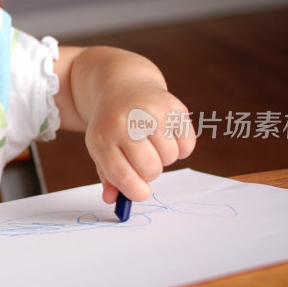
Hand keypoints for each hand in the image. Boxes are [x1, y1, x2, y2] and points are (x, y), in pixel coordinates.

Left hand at [85, 81, 195, 202]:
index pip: (122, 176)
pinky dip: (181, 147)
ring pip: (170, 157)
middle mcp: (126, 124)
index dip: (135, 191)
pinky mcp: (172, 106)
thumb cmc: (112, 126)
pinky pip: (187, 144)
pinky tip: (167, 135)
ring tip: (153, 144)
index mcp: (102, 138)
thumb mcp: (101, 148)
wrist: (123, 86)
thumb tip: (112, 200)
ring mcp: (150, 113)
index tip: (141, 192)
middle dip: (151, 173)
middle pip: (150, 169)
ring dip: (165, 158)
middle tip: (145, 162)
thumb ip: (108, 176)